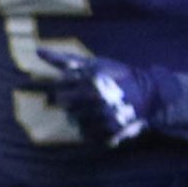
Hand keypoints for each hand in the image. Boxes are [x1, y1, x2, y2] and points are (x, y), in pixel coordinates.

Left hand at [35, 49, 187, 149]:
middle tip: (83, 98)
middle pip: (63, 106)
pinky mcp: (110, 133)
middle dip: (69, 101)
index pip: (58, 90)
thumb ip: (63, 59)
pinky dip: (89, 128)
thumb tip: (37, 51)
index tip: (73, 87)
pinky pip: (86, 135)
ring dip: (79, 115)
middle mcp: (96, 100)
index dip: (62, 88)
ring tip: (94, 108)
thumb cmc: (118, 74)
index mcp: (90, 81)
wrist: (150, 94)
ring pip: (73, 121)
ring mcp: (103, 118)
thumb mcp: (93, 63)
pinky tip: (98, 119)